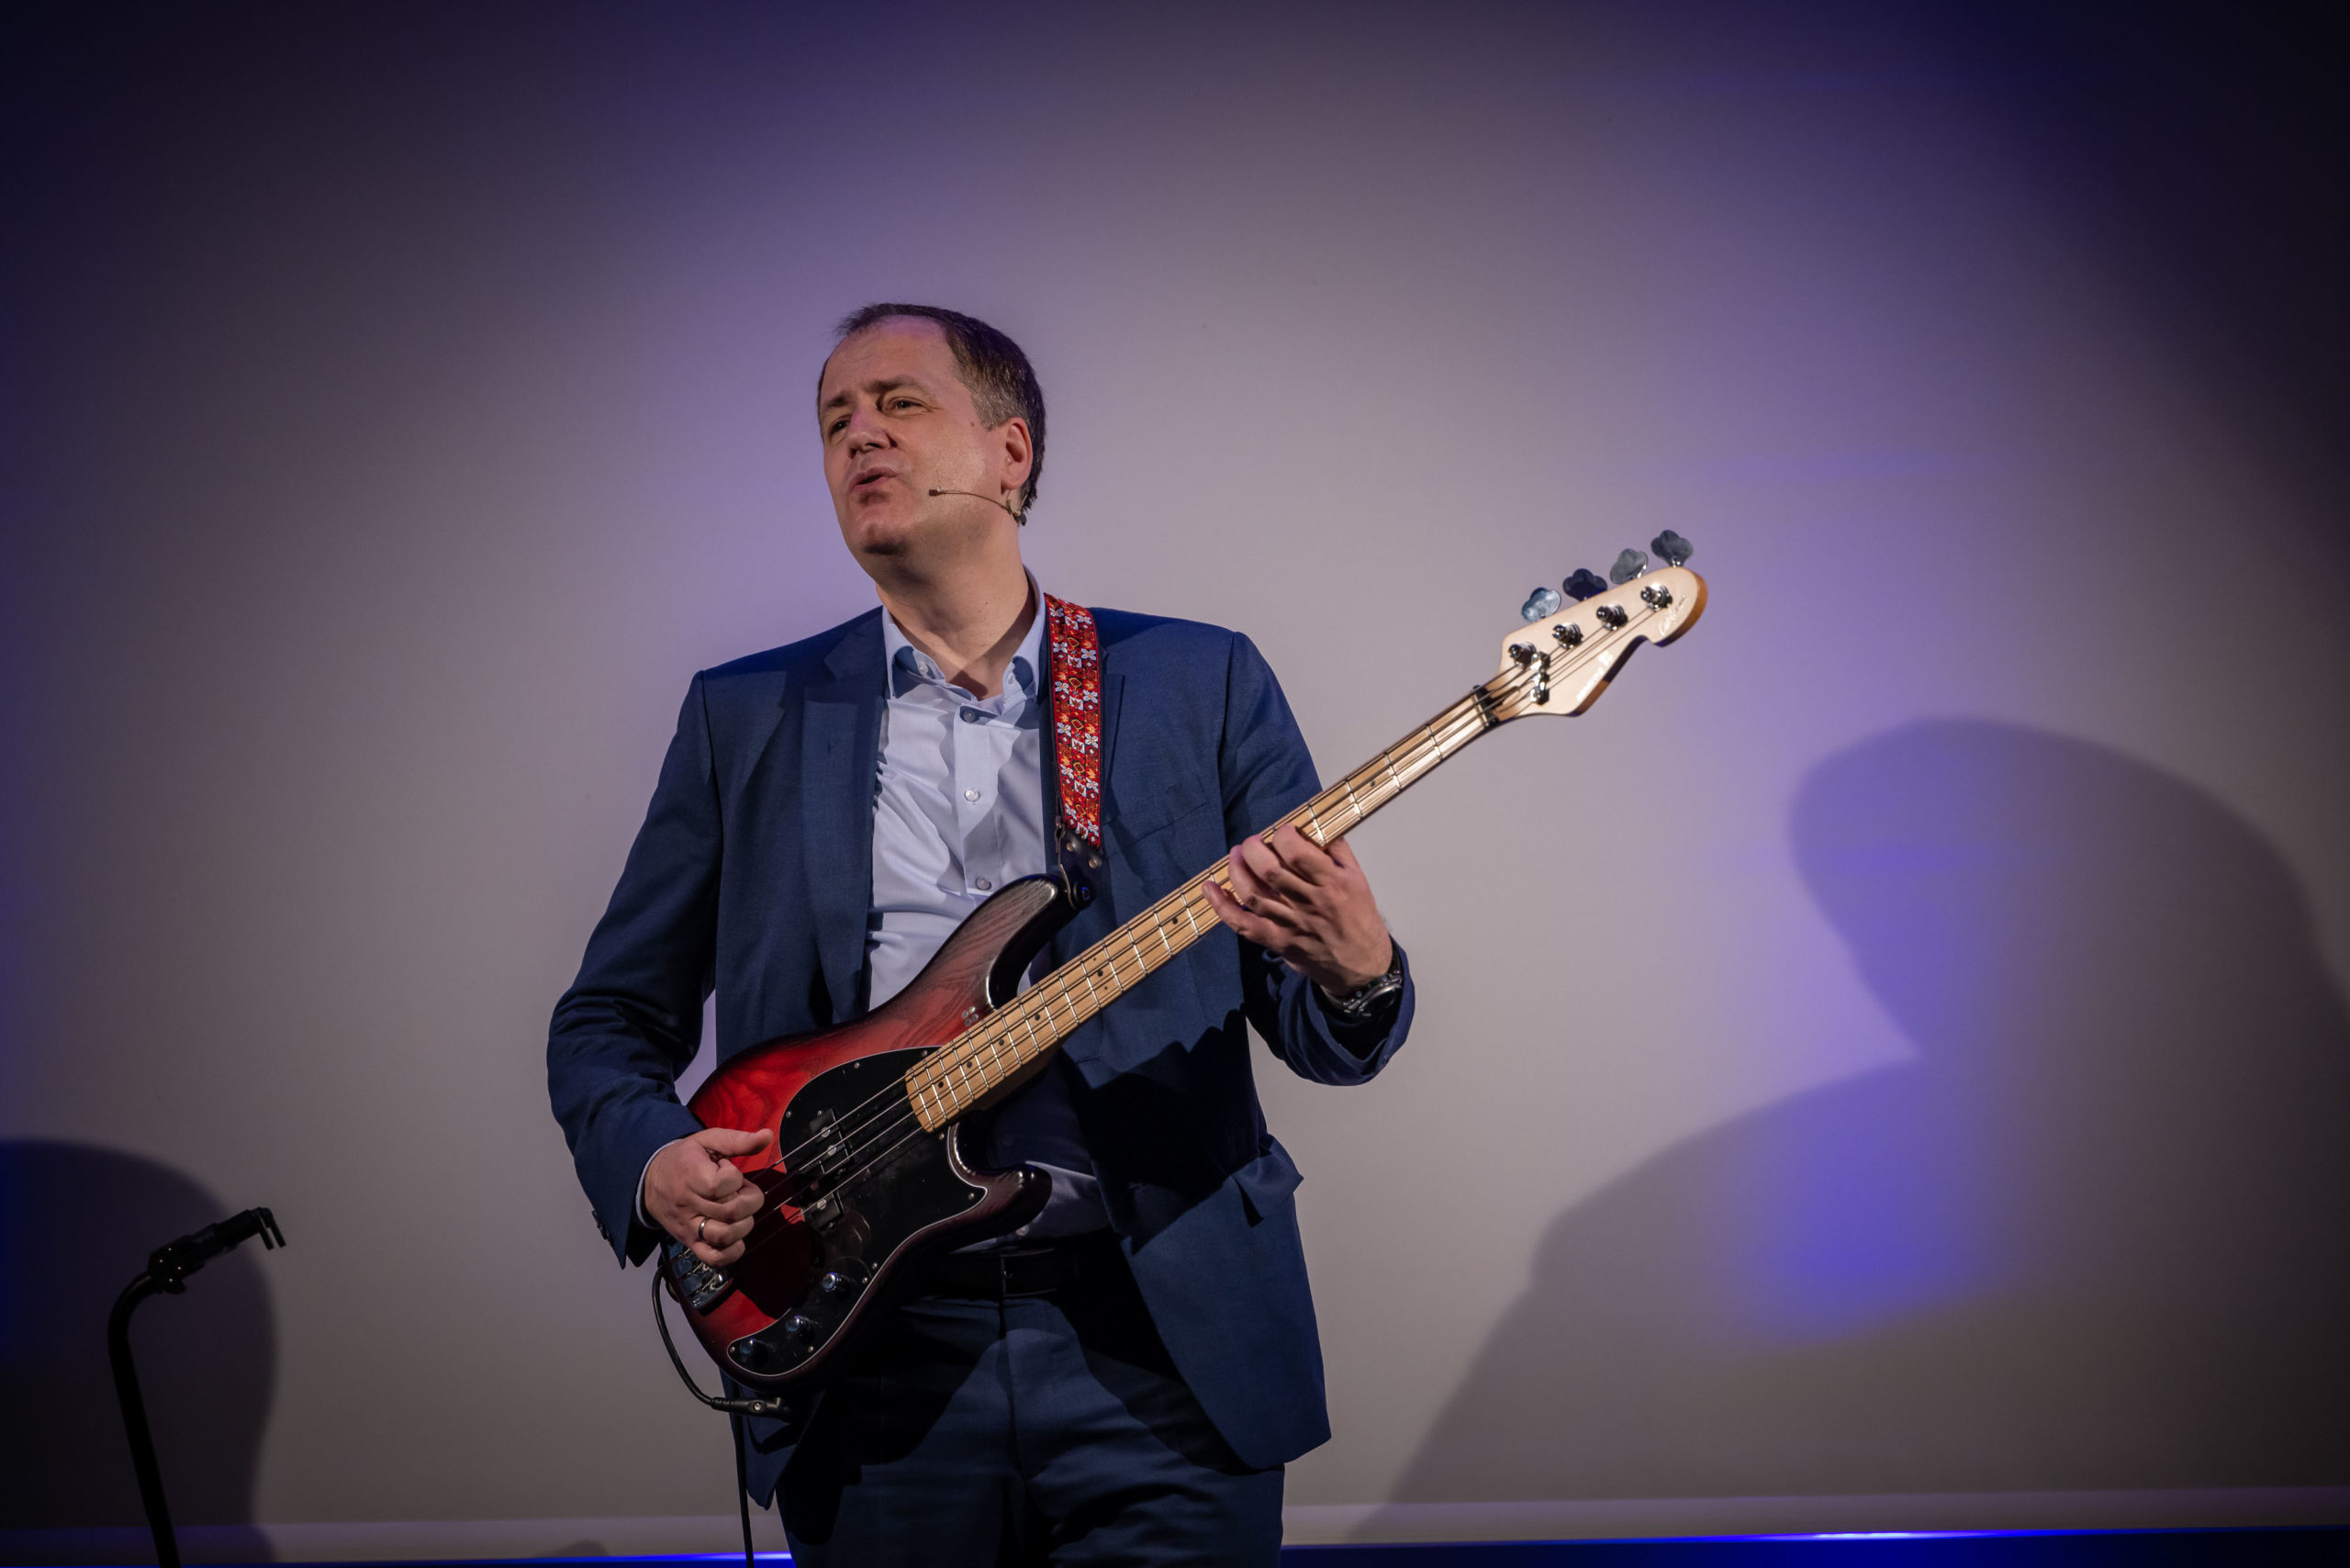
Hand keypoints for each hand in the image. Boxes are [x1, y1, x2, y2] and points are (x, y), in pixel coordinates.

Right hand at [644, 1126, 771, 1265]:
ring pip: (724, 1236)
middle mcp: (687, 1203)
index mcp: (690, 1174)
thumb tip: (768, 1136)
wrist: (650, 1181)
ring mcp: (688, 1226)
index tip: (728, 1170)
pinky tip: (736, 1237)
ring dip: (744, 1224)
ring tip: (739, 1211)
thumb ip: (738, 1140)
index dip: (735, 1178)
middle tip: (742, 1191)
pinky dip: (732, 1252)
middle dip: (750, 1200)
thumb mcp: (707, 1141)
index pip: (722, 1185)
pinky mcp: (689, 1242)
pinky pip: (713, 1258)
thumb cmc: (685, 1159)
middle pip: (730, 1211)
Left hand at [1202, 823, 1392, 995]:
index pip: (1297, 853)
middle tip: (1252, 842)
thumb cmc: (1359, 920)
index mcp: (1332, 883)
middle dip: (1253, 849)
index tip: (1282, 831)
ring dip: (1236, 871)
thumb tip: (1313, 825)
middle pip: (1269, 871)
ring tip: (1235, 856)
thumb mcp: (1358, 879)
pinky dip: (1222, 907)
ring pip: (1253, 895)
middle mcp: (1310, 903)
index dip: (1282, 835)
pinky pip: (1244, 924)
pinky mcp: (1277, 941)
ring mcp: (1291, 924)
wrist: (1361, 967)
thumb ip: (1337, 851)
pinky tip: (1210, 889)